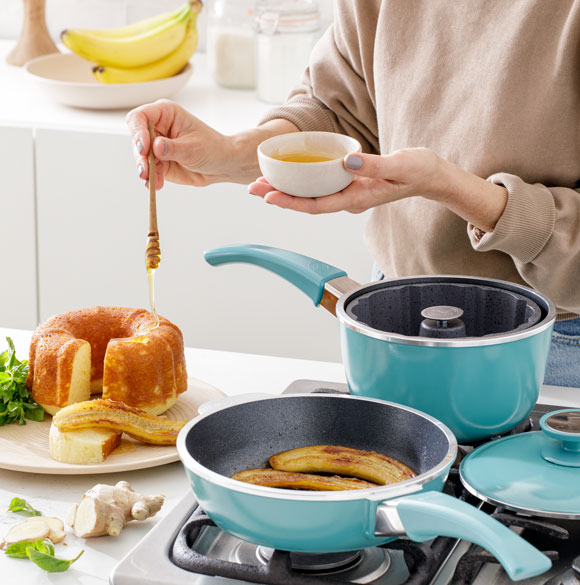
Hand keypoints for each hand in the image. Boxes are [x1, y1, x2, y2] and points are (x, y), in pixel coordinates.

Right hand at [126, 100, 299, 188]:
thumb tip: (156, 146)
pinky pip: (149, 171)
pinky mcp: (159, 162)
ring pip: (140, 157)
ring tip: (151, 179)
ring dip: (144, 169)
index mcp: (165, 114)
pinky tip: (156, 185)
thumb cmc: (213, 148)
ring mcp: (156, 146)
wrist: (222, 165)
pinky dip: (151, 179)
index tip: (144, 147)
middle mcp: (157, 128)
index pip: (140, 118)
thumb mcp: (194, 147)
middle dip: (140, 156)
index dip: (138, 131)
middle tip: (145, 170)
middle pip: (137, 139)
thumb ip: (173, 148)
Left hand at [249, 147, 507, 230]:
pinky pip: (321, 187)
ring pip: (312, 196)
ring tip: (263, 183)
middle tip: (253, 188)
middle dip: (280, 197)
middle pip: (307, 203)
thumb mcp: (399, 165)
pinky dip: (302, 183)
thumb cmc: (419, 171)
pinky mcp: (351, 185)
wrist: (432, 177)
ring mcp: (349, 194)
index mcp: (357, 198)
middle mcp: (349, 200)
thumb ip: (372, 165)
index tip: (269, 197)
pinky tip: (290, 176)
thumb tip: (344, 163)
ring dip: (287, 191)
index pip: (317, 205)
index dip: (291, 202)